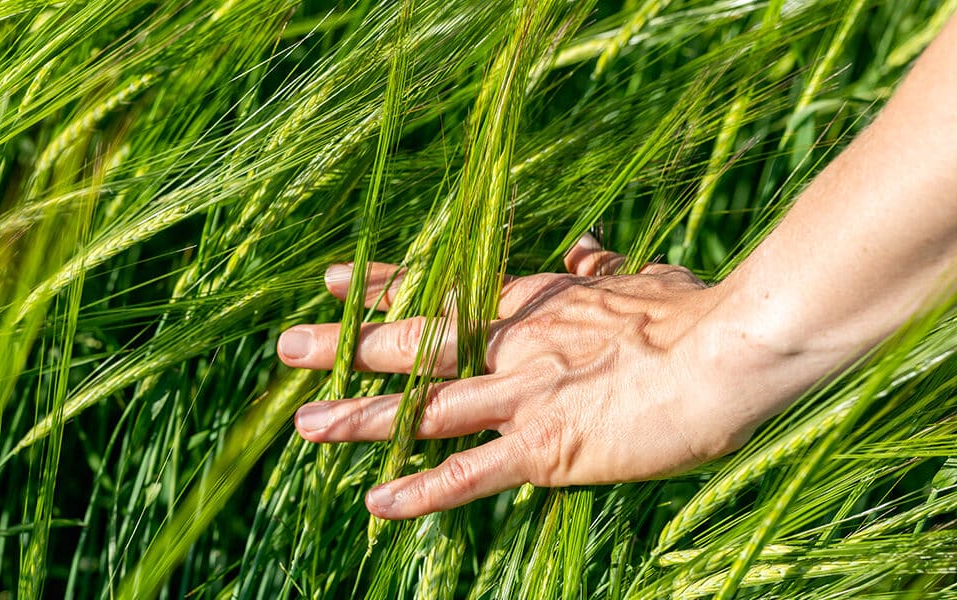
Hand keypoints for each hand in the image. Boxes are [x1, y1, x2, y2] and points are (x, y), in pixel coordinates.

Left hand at [278, 235, 758, 518]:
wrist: (729, 350)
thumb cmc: (693, 313)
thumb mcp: (640, 280)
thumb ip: (603, 269)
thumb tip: (585, 247)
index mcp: (533, 308)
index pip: (444, 295)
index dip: (388, 289)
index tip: (341, 281)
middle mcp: (513, 348)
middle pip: (416, 346)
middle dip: (349, 348)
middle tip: (289, 347)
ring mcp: (524, 398)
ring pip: (426, 407)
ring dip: (363, 417)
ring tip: (304, 424)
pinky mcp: (545, 448)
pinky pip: (470, 474)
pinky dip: (422, 489)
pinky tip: (377, 501)